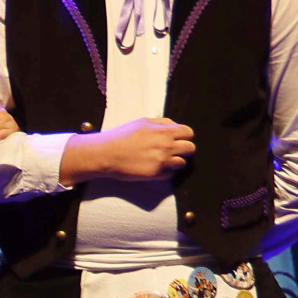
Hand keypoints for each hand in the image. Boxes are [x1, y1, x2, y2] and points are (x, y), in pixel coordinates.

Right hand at [61, 117, 194, 183]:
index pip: (189, 133)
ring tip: (163, 159)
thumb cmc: (122, 136)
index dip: (184, 135)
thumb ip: (162, 123)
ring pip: (182, 163)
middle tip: (173, 150)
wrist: (106, 153)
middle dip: (184, 148)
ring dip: (175, 161)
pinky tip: (154, 167)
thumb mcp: (142, 122)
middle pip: (190, 148)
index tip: (178, 138)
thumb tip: (175, 126)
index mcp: (164, 131)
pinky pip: (170, 174)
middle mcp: (166, 146)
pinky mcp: (155, 174)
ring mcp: (162, 161)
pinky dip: (165, 171)